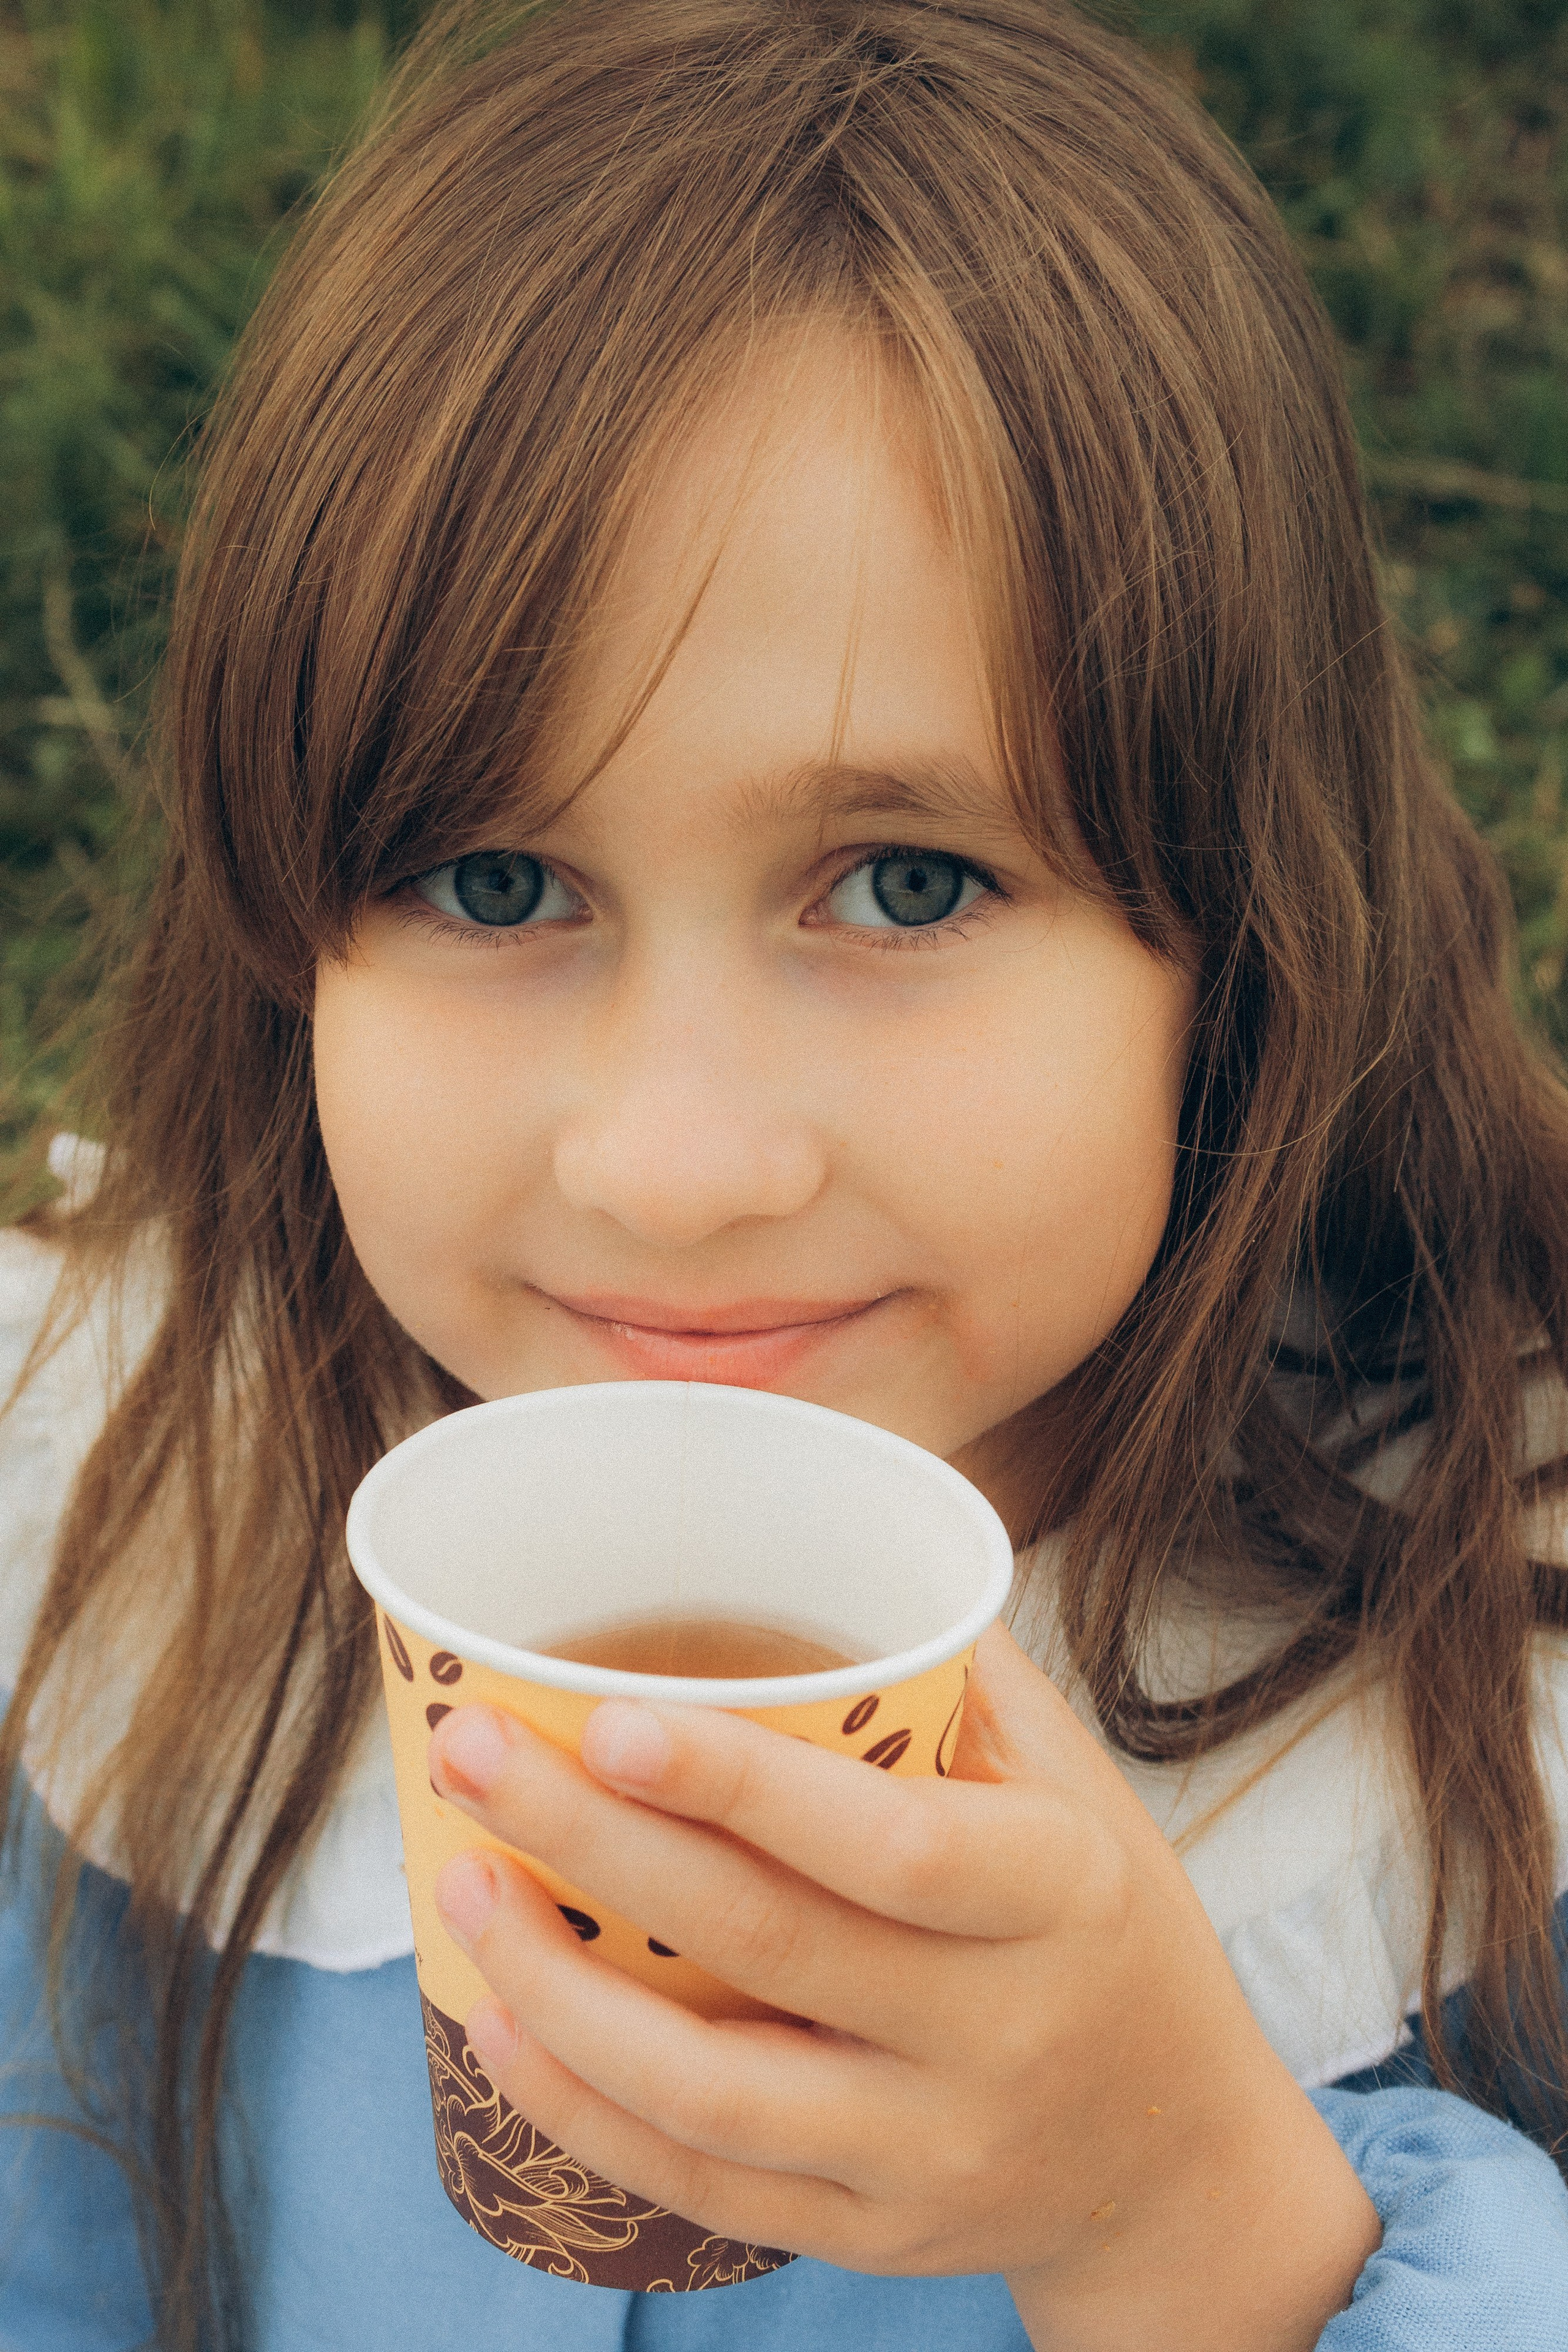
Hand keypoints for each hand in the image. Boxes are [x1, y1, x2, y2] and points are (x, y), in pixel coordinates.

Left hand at [427, 1627, 1377, 2349]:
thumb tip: (825, 1518)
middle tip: (469, 1753)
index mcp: (1057, 1894)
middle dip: (593, 1843)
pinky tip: (498, 2026)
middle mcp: (997, 2035)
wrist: (1178, 2164)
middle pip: (766, 1945)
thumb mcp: (1077, 1789)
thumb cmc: (1106, 1926)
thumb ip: (959, 1671)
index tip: (606, 1716)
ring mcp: (928, 2153)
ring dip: (557, 1991)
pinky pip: (702, 2180)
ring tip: (458, 1884)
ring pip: (710, 2091)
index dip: (740, 1785)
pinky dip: (582, 2109)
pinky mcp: (870, 2234)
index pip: (886, 1844)